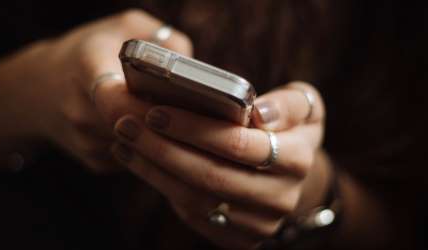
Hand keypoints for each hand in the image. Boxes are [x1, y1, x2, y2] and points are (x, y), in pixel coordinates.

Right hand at [0, 9, 191, 172]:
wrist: (37, 90)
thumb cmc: (89, 51)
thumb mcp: (123, 27)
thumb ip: (161, 39)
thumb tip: (193, 69)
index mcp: (86, 69)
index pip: (114, 97)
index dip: (146, 104)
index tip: (172, 100)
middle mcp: (80, 111)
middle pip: (136, 127)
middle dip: (168, 122)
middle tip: (197, 113)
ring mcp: (86, 142)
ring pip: (141, 146)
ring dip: (163, 137)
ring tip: (183, 120)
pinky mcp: (95, 162)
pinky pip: (136, 158)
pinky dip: (151, 147)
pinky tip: (157, 129)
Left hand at [112, 82, 327, 248]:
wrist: (289, 176)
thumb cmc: (287, 129)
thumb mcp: (303, 106)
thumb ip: (288, 103)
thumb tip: (259, 113)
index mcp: (297, 160)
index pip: (238, 144)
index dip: (193, 129)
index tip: (155, 111)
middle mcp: (281, 198)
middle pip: (210, 176)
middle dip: (162, 149)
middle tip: (126, 124)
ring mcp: (259, 225)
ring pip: (195, 199)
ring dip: (152, 169)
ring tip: (124, 140)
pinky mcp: (238, 240)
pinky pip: (192, 215)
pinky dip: (160, 186)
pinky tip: (138, 161)